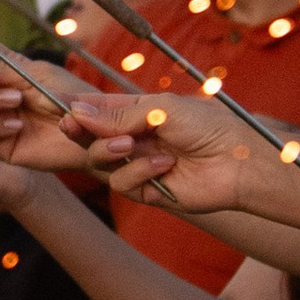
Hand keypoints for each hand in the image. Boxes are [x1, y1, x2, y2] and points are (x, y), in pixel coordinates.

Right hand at [56, 93, 256, 215]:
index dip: (77, 110)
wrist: (239, 162)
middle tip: (74, 127)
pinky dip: (138, 174)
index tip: (60, 108)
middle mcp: (134, 139)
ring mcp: (138, 165)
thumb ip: (119, 115)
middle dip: (80, 132)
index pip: (97, 110)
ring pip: (100, 163)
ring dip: (110, 152)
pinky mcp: (146, 192)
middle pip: (90, 138)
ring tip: (132, 145)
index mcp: (137, 113)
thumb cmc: (208, 127)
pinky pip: (122, 185)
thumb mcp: (161, 110)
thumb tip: (78, 112)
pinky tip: (163, 166)